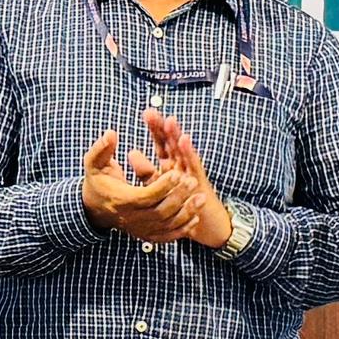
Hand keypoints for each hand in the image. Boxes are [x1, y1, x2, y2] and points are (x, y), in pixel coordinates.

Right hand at [79, 129, 212, 244]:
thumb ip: (101, 148)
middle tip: (193, 182)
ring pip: (167, 225)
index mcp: (120, 200)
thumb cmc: (97, 182)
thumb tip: (111, 133)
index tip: (176, 173)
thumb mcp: (93, 164)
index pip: (144, 197)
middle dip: (179, 196)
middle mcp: (131, 218)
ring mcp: (140, 229)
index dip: (161, 187)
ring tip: (202, 198)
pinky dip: (182, 228)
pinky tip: (195, 217)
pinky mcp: (146, 236)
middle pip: (160, 211)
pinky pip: (167, 236)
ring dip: (187, 212)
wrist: (94, 208)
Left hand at [137, 108, 237, 250]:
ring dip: (176, 136)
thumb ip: (146, 171)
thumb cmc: (183, 206)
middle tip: (150, 112)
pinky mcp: (200, 183)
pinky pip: (193, 166)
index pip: (162, 144)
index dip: (155, 129)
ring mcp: (192, 173)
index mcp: (171, 166)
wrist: (206, 226)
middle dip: (162, 128)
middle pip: (171, 143)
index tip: (147, 113)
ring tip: (168, 121)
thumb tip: (131, 152)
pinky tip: (183, 140)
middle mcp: (182, 166)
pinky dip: (189, 152)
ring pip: (182, 151)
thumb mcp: (159, 187)